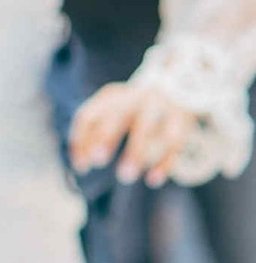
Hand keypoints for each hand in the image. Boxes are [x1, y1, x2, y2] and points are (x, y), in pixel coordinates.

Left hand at [67, 73, 199, 189]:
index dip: (81, 140)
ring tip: (125, 176)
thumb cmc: (134, 107)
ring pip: (147, 127)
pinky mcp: (183, 119)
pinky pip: (174, 141)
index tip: (82, 167)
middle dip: (106, 136)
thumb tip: (79, 167)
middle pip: (117, 115)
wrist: (181, 83)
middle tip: (98, 161)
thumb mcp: (113, 112)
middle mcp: (135, 98)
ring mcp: (160, 106)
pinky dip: (164, 162)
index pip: (88, 116)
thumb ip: (94, 134)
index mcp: (113, 97)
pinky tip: (152, 180)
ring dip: (135, 152)